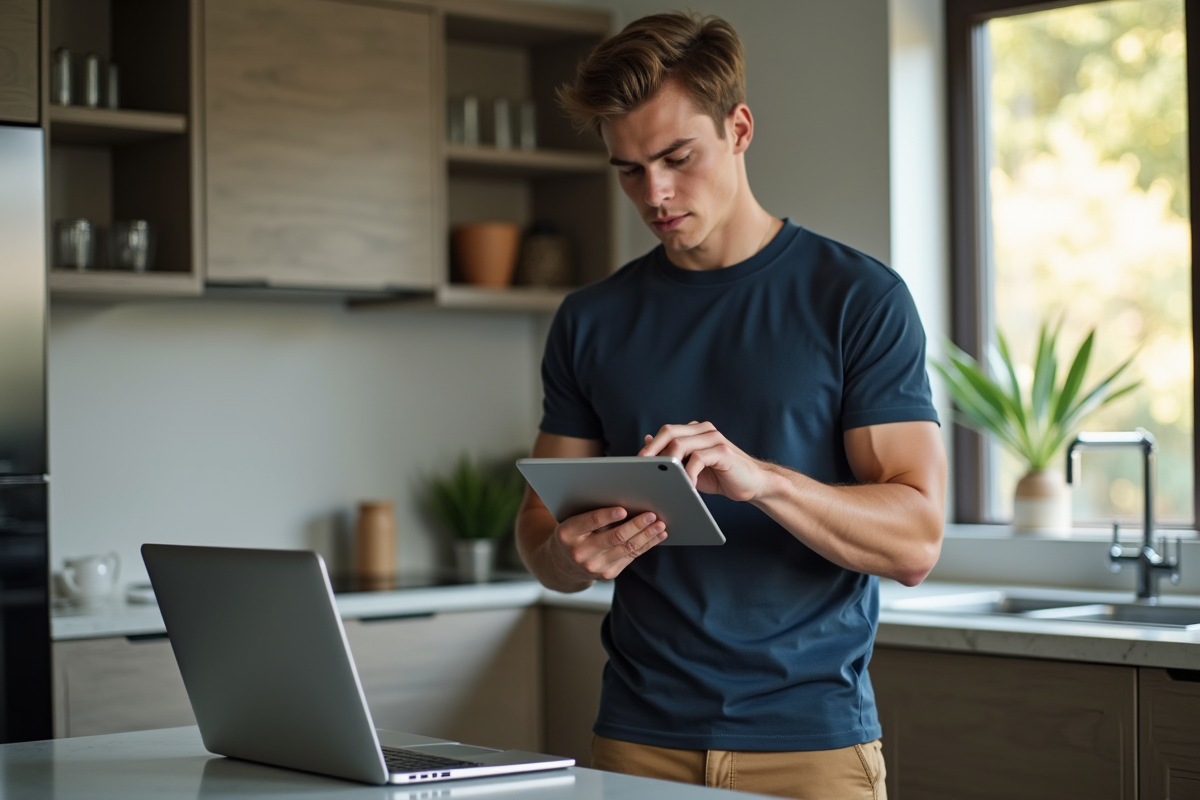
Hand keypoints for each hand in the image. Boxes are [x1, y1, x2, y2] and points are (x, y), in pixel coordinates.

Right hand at [546, 506, 667, 581]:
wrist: (561, 565)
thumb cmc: (571, 534)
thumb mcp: (571, 521)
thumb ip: (591, 513)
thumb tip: (625, 499)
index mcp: (567, 533)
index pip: (590, 521)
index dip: (607, 515)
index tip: (624, 509)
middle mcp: (580, 552)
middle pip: (614, 537)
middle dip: (636, 525)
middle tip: (651, 515)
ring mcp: (595, 566)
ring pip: (627, 548)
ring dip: (647, 535)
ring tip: (660, 525)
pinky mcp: (608, 574)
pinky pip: (632, 557)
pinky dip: (647, 544)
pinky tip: (657, 536)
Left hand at [638, 421, 770, 501]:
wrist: (753, 483)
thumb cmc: (721, 476)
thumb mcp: (692, 466)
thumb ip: (674, 454)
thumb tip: (647, 442)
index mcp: (695, 431)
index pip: (667, 431)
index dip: (651, 446)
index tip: (637, 463)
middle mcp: (704, 430)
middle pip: (670, 432)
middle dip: (653, 451)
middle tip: (643, 469)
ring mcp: (714, 439)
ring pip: (681, 444)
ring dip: (668, 464)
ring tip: (662, 479)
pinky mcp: (722, 452)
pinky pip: (697, 459)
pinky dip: (688, 474)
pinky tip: (686, 487)